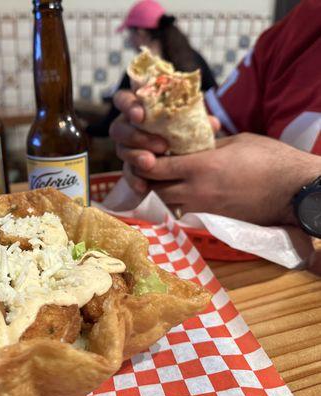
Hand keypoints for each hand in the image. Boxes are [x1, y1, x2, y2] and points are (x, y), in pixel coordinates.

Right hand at [109, 90, 219, 191]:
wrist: (188, 160)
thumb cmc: (187, 131)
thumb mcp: (192, 123)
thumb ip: (197, 120)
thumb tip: (212, 123)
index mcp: (141, 107)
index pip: (125, 98)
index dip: (128, 105)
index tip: (141, 115)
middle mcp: (128, 125)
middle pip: (119, 128)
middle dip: (136, 136)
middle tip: (160, 145)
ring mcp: (127, 147)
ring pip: (121, 150)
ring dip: (135, 156)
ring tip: (151, 163)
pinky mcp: (130, 166)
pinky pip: (126, 173)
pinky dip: (134, 179)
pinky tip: (143, 186)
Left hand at [127, 133, 320, 225]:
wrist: (293, 190)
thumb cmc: (269, 158)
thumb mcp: (235, 141)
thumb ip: (207, 145)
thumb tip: (189, 144)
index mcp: (200, 167)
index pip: (155, 167)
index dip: (141, 161)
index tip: (140, 153)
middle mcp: (196, 190)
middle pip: (154, 188)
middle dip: (145, 178)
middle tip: (146, 165)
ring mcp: (203, 207)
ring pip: (166, 202)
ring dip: (158, 191)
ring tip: (161, 177)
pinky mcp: (211, 217)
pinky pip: (182, 210)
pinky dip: (174, 201)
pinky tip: (179, 189)